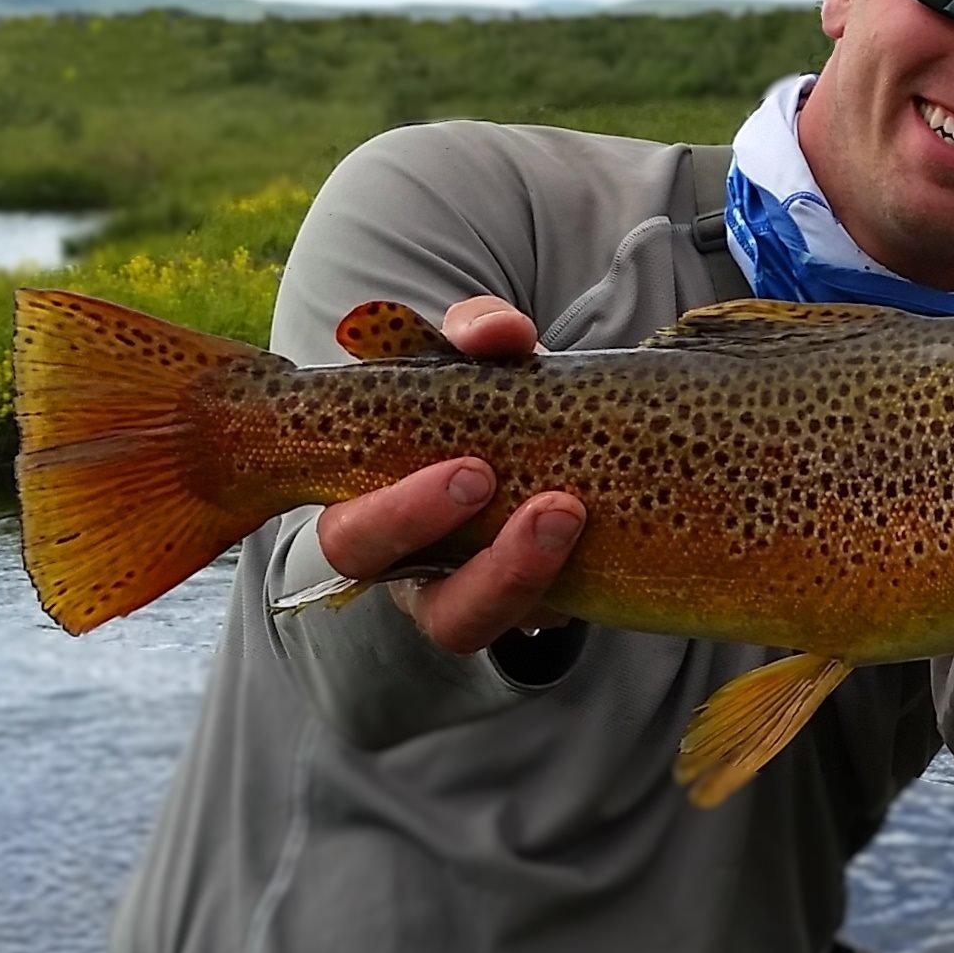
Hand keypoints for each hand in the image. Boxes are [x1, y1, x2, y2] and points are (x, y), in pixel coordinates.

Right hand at [314, 295, 585, 654]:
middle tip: (485, 477)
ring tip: (567, 510)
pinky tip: (606, 539)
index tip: (466, 467)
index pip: (347, 533)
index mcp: (375, 505)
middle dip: (425, 526)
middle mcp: (408, 561)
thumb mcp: (489, 362)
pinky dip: (571, 579)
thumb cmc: (499, 405)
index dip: (393, 512)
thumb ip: (482, 332)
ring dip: (511, 571)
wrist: (572, 445)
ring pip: (461, 620)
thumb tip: (498, 332)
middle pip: (385, 578)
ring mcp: (466, 594)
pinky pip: (540, 615)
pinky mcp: (531, 609)